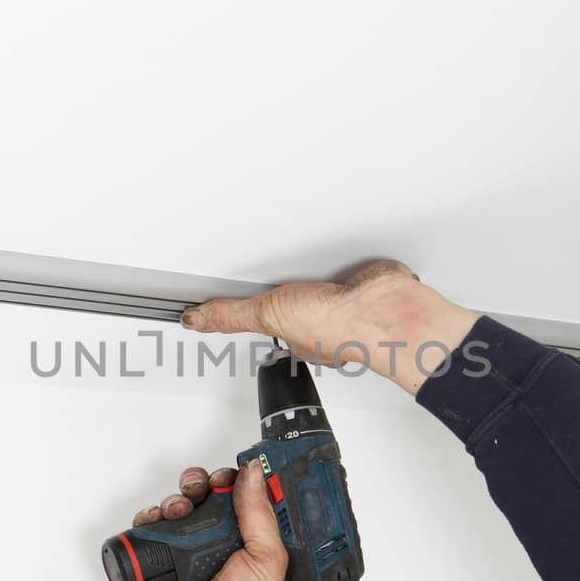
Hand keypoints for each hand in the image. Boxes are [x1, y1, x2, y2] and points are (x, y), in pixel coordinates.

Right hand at [130, 463, 287, 580]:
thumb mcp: (268, 556)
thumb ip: (259, 512)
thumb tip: (253, 473)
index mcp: (247, 540)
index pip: (239, 497)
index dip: (234, 480)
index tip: (230, 473)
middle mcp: (217, 542)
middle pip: (204, 495)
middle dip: (200, 483)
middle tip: (201, 487)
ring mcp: (186, 550)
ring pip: (177, 507)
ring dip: (176, 499)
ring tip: (179, 510)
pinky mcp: (160, 559)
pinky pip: (149, 528)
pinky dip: (149, 518)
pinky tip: (156, 520)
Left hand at [180, 258, 480, 395]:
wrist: (384, 310)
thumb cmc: (338, 327)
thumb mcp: (269, 317)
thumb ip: (231, 316)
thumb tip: (195, 319)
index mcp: (295, 333)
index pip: (264, 321)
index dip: (249, 311)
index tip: (226, 301)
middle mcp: (319, 318)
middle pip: (289, 300)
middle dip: (278, 286)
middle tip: (253, 278)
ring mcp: (341, 298)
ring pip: (316, 281)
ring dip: (308, 267)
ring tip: (288, 255)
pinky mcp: (360, 278)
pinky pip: (343, 262)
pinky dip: (337, 253)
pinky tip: (332, 247)